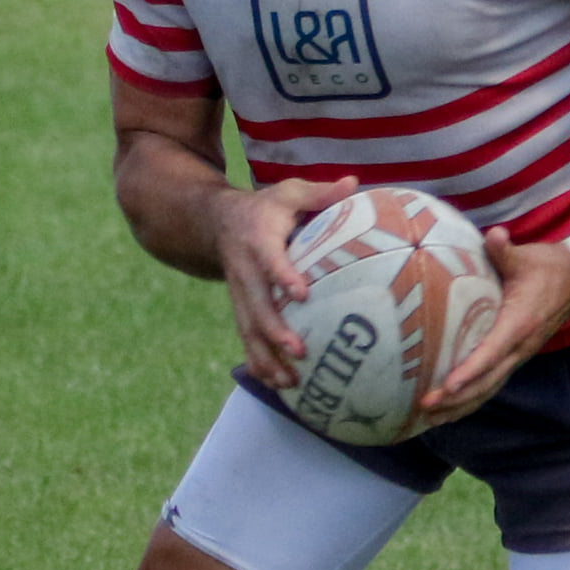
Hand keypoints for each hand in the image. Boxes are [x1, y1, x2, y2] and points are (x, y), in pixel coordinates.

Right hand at [211, 176, 357, 387]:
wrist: (217, 222)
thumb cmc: (264, 208)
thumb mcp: (288, 192)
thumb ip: (319, 193)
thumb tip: (353, 184)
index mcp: (258, 241)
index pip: (270, 260)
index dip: (283, 276)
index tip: (301, 293)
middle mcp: (245, 272)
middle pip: (256, 306)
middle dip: (275, 331)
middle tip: (299, 350)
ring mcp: (240, 294)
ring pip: (249, 330)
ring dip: (267, 357)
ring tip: (289, 382)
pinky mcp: (241, 309)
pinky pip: (247, 339)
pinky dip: (260, 362)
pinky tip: (279, 385)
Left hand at [418, 229, 569, 425]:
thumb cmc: (549, 266)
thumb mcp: (527, 255)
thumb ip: (505, 250)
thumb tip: (494, 236)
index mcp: (520, 323)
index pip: (492, 352)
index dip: (470, 371)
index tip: (447, 385)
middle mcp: (520, 346)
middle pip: (487, 381)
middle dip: (457, 398)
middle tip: (425, 406)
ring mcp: (519, 354)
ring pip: (489, 388)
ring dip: (461, 406)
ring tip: (430, 419)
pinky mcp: (515, 356)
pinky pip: (492, 382)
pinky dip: (471, 398)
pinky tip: (450, 408)